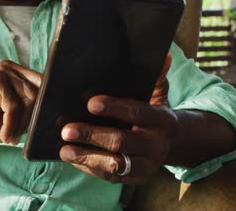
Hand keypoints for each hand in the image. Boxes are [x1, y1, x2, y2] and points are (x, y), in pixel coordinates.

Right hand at [0, 60, 41, 144]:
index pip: (47, 85)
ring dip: (21, 124)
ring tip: (10, 136)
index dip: (47, 106)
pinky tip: (4, 135)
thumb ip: (34, 109)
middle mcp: (11, 68)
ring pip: (29, 100)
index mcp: (19, 73)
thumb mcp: (18, 116)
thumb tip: (57, 112)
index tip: (43, 126)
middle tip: (18, 135)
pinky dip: (11, 125)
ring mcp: (2, 72)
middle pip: (40, 93)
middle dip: (32, 118)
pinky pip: (14, 106)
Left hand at [59, 54, 176, 183]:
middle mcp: (155, 145)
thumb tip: (163, 55)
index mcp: (161, 120)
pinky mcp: (135, 180)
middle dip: (92, 136)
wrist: (171, 144)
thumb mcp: (158, 96)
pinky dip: (89, 168)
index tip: (90, 103)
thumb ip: (155, 78)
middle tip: (67, 129)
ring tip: (64, 150)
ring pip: (115, 165)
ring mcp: (146, 166)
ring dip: (87, 157)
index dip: (114, 107)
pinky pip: (109, 177)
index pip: (137, 112)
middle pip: (122, 142)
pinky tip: (71, 158)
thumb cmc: (153, 115)